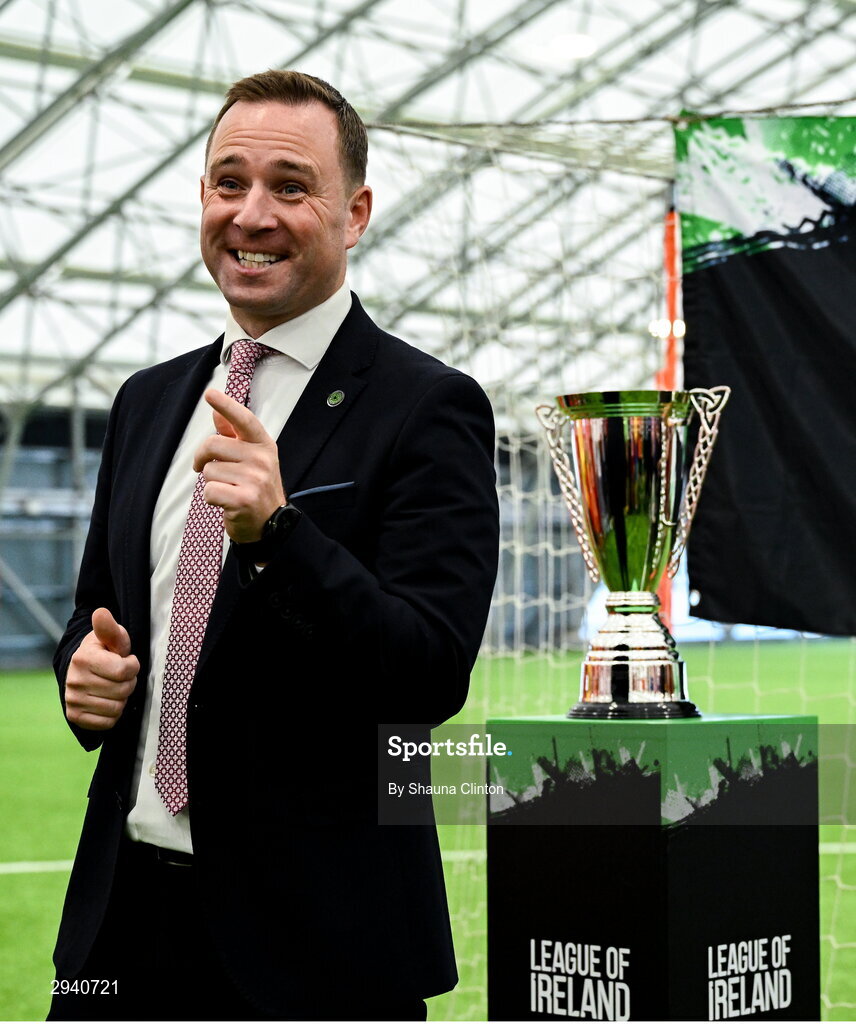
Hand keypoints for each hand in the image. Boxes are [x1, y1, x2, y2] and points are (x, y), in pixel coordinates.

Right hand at [65, 608, 139, 730]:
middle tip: (121, 676)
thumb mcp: (111, 638)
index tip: (127, 661)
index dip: (133, 666)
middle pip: (123, 690)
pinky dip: (113, 714)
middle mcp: (74, 680)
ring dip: (122, 699)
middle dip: (129, 683)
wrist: (83, 670)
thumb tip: (101, 612)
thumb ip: (110, 628)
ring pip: (116, 708)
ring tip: (114, 687)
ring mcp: (72, 699)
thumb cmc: (104, 651)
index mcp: (84, 658)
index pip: (124, 671)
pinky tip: (107, 701)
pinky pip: (107, 722)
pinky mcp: (74, 716)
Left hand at [193, 388, 285, 543]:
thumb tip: (216, 413)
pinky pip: (209, 491)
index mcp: (264, 445)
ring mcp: (254, 480)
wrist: (272, 525)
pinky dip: (211, 499)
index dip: (226, 405)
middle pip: (213, 445)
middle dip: (202, 458)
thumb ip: (233, 436)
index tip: (210, 393)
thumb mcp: (252, 459)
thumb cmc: (257, 487)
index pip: (244, 420)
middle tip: (205, 468)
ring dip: (211, 482)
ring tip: (228, 489)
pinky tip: (226, 502)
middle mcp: (262, 459)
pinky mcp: (243, 500)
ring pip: (208, 470)